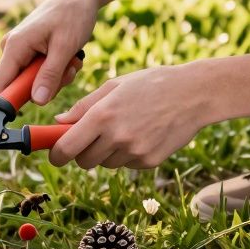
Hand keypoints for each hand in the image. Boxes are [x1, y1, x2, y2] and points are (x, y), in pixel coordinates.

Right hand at [0, 0, 100, 104]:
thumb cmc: (72, 14)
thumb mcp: (65, 47)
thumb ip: (50, 75)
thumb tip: (37, 101)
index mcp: (14, 46)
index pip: (0, 85)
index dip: (10, 103)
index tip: (32, 109)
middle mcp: (12, 49)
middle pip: (20, 87)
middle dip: (45, 87)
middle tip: (67, 72)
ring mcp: (20, 51)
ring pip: (33, 82)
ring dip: (55, 79)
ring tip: (71, 61)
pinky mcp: (30, 52)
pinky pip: (39, 74)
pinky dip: (56, 71)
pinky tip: (68, 58)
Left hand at [47, 62, 214, 169]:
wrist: (194, 94)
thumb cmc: (150, 84)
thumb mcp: (114, 86)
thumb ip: (84, 106)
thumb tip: (59, 122)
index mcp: (102, 115)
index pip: (67, 148)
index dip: (56, 155)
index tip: (54, 155)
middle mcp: (116, 136)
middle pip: (83, 161)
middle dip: (81, 153)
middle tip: (90, 138)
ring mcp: (134, 151)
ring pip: (105, 164)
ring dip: (106, 152)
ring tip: (124, 128)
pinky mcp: (149, 161)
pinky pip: (126, 164)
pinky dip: (127, 154)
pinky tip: (142, 133)